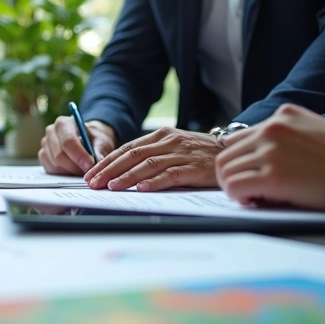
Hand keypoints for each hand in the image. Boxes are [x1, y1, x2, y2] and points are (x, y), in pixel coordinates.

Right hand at [39, 117, 116, 174]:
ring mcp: (45, 144)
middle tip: (89, 172)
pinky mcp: (43, 156)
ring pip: (55, 164)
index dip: (79, 155)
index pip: (68, 141)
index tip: (90, 165)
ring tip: (82, 170)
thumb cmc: (93, 140)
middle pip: (59, 155)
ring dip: (70, 171)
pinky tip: (73, 169)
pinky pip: (51, 169)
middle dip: (75, 166)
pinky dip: (63, 173)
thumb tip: (97, 162)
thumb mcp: (101, 142)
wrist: (86, 141)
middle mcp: (51, 131)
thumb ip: (99, 150)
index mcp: (64, 123)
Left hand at [83, 128, 220, 190]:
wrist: (234, 153)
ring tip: (111, 187)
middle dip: (109, 170)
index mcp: (161, 135)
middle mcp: (169, 142)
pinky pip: (171, 174)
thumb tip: (122, 170)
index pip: (127, 148)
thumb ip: (153, 154)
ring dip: (127, 176)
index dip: (107, 161)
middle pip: (132, 155)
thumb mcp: (174, 148)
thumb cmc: (200, 154)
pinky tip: (141, 188)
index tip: (90, 174)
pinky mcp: (194, 167)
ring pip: (148, 164)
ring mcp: (182, 153)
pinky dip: (154, 182)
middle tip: (93, 183)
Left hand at [215, 104, 324, 212]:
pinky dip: (239, 197)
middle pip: (225, 154)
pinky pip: (234, 187)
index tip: (252, 175)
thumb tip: (260, 159)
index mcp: (284, 116)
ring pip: (225, 170)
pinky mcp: (273, 175)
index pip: (238, 138)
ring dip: (235, 187)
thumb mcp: (315, 133)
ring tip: (257, 197)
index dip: (241, 161)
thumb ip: (287, 139)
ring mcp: (271, 150)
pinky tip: (256, 201)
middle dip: (234, 175)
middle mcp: (272, 128)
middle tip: (251, 191)